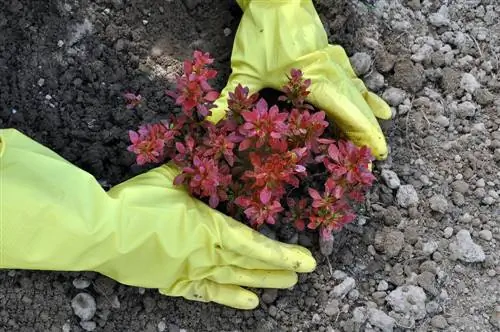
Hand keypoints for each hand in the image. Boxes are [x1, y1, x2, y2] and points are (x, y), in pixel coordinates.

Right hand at [0, 128, 315, 308]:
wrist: (100, 231)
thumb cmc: (135, 202)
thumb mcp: (168, 174)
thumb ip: (195, 162)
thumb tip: (214, 132)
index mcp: (208, 227)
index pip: (253, 244)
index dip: (282, 253)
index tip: (307, 260)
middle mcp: (205, 254)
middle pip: (249, 264)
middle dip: (278, 268)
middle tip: (302, 273)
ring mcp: (190, 271)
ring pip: (234, 279)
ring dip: (261, 282)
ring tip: (285, 286)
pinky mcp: (173, 283)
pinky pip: (206, 293)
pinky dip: (229, 297)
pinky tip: (249, 302)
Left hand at [209, 0, 391, 159]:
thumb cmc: (262, 33)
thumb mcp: (244, 70)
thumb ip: (229, 98)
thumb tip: (207, 121)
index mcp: (315, 81)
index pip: (346, 113)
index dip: (362, 136)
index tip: (375, 156)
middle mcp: (331, 73)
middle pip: (358, 108)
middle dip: (368, 136)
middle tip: (378, 161)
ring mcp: (335, 64)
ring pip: (359, 95)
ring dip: (369, 119)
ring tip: (379, 142)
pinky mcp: (333, 57)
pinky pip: (355, 82)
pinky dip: (366, 98)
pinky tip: (377, 106)